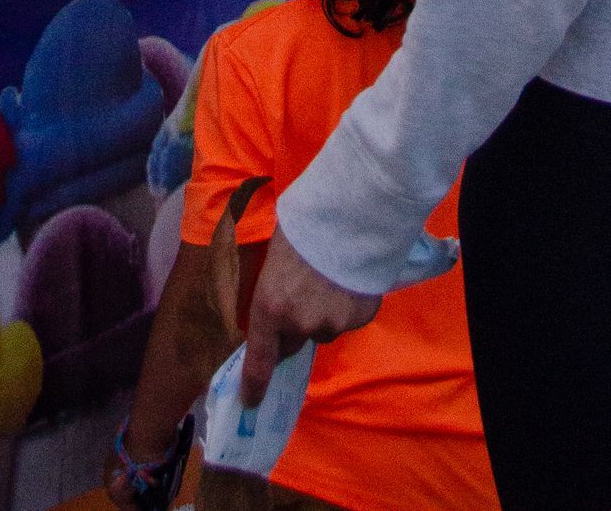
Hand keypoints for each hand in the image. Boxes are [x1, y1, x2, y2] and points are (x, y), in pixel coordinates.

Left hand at [239, 224, 379, 405]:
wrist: (354, 209)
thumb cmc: (304, 222)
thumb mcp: (275, 254)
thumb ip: (273, 289)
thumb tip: (273, 306)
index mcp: (270, 305)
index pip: (259, 359)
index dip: (254, 385)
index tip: (250, 402)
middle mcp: (300, 323)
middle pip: (293, 342)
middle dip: (293, 328)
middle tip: (300, 295)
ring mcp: (333, 323)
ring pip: (324, 328)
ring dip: (323, 312)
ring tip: (330, 276)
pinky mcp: (360, 318)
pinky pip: (349, 319)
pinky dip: (348, 304)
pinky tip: (350, 275)